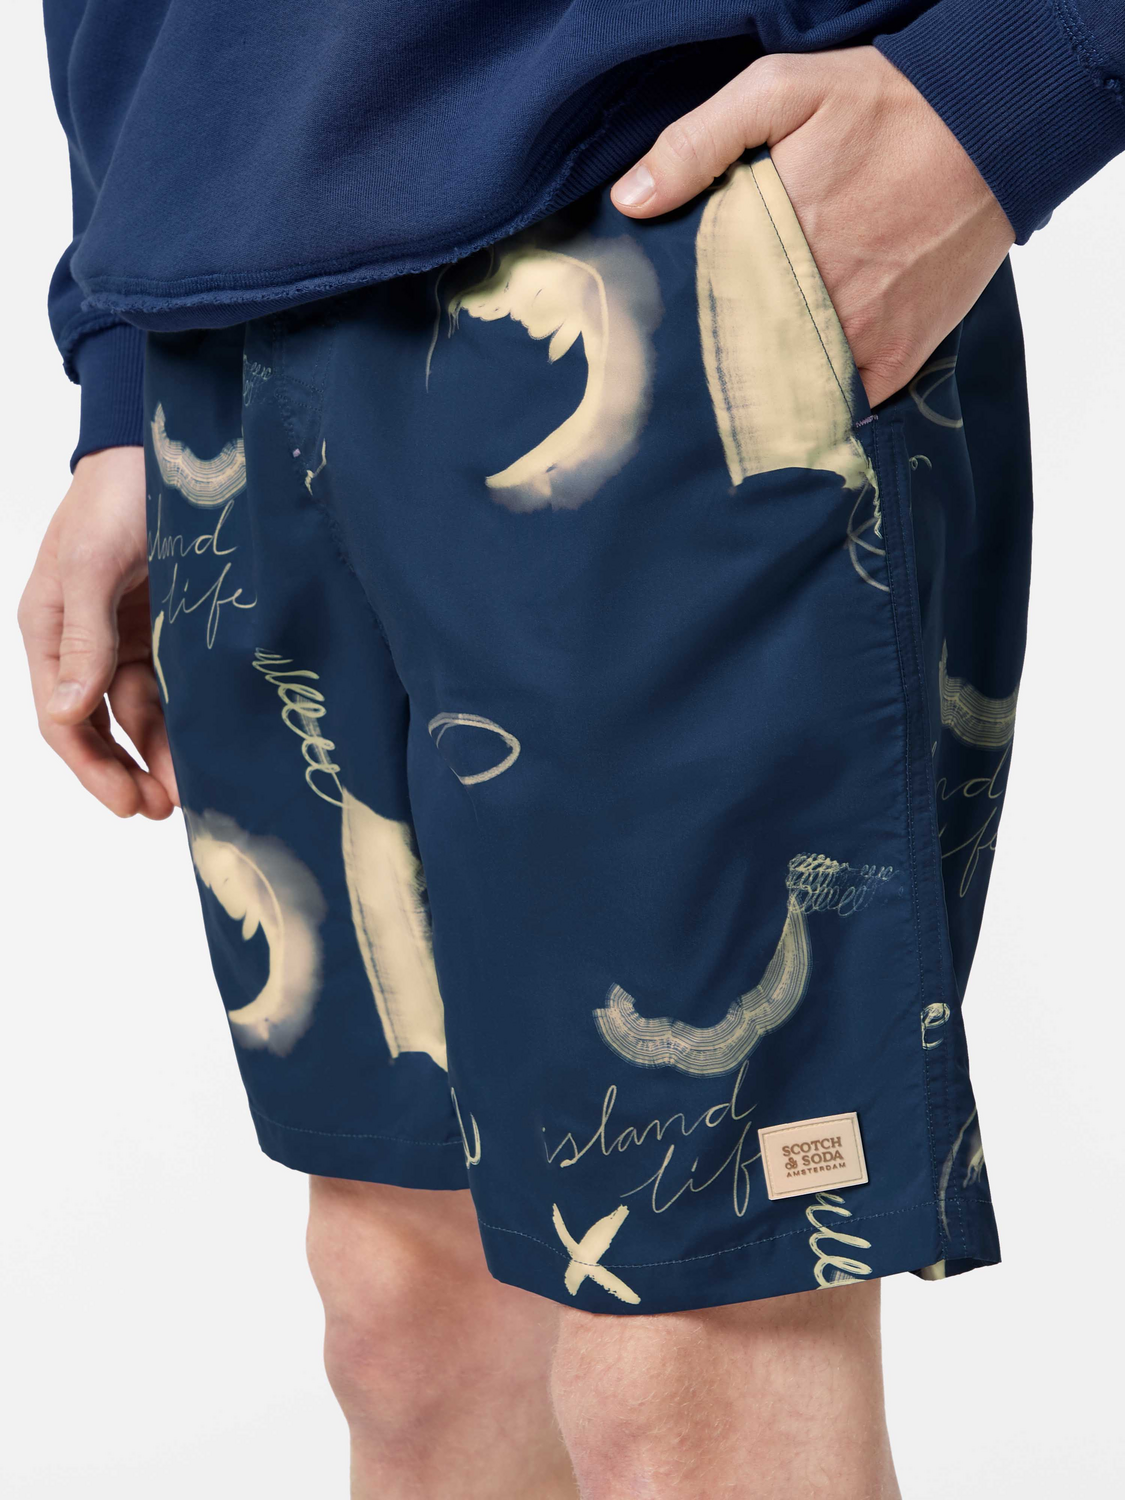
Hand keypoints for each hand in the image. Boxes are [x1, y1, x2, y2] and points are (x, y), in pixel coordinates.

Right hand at [19, 445, 177, 818]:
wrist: (169, 445)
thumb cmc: (117, 492)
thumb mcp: (93, 562)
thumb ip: (83, 635)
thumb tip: (69, 712)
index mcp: (49, 629)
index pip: (63, 717)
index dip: (92, 767)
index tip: (128, 803)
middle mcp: (85, 641)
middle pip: (103, 725)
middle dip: (129, 770)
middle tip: (166, 809)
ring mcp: (129, 636)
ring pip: (142, 712)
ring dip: (162, 752)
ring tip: (191, 790)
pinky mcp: (170, 627)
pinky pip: (175, 684)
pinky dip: (186, 716)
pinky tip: (207, 744)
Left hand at [612, 46, 1014, 408]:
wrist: (994, 125)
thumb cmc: (886, 103)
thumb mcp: (781, 90)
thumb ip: (699, 142)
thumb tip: (629, 201)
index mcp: (773, 243)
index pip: (700, 309)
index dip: (673, 330)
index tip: (649, 344)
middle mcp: (816, 300)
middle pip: (739, 360)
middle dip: (710, 371)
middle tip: (678, 384)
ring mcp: (861, 337)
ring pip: (790, 391)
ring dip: (761, 396)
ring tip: (729, 401)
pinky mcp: (900, 357)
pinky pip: (847, 407)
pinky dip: (819, 410)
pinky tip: (792, 407)